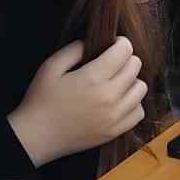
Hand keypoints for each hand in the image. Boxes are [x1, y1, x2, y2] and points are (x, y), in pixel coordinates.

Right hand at [10, 37, 146, 165]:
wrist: (37, 136)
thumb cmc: (41, 100)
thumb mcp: (51, 67)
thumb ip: (74, 49)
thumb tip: (92, 42)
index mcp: (93, 78)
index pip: (125, 51)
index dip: (120, 43)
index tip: (113, 44)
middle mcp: (109, 97)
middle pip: (135, 66)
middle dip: (125, 59)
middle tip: (112, 62)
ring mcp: (114, 116)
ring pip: (141, 88)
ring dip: (131, 80)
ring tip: (115, 81)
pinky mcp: (115, 131)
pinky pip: (139, 112)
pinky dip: (133, 103)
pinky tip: (118, 100)